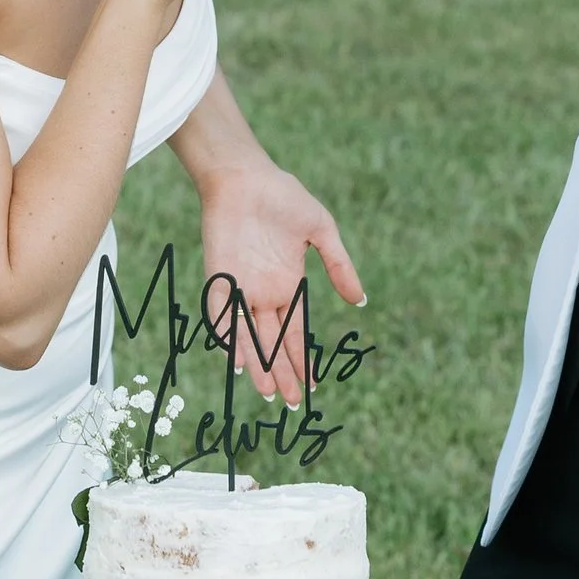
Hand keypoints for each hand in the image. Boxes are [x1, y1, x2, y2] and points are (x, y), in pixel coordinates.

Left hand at [195, 156, 364, 404]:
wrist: (245, 176)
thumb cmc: (283, 197)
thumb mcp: (321, 230)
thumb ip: (339, 265)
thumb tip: (359, 300)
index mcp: (288, 284)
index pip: (296, 331)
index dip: (304, 358)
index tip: (313, 384)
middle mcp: (263, 292)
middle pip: (274, 341)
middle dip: (284, 371)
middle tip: (292, 402)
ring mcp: (240, 287)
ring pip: (249, 336)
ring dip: (258, 363)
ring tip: (268, 391)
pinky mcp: (218, 277)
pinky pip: (221, 313)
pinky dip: (228, 335)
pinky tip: (238, 358)